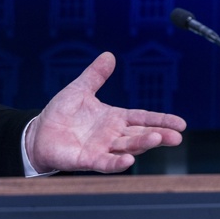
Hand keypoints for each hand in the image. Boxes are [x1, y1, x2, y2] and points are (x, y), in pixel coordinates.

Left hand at [26, 52, 185, 173]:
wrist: (38, 133)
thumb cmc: (60, 114)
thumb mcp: (80, 89)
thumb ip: (95, 75)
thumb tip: (109, 55)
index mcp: (114, 118)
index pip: (143, 118)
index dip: (161, 120)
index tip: (181, 123)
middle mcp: (112, 135)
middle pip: (140, 134)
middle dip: (159, 135)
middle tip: (177, 137)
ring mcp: (101, 148)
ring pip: (127, 147)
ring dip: (142, 144)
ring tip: (157, 139)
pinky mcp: (87, 160)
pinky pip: (105, 162)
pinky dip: (116, 162)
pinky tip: (129, 160)